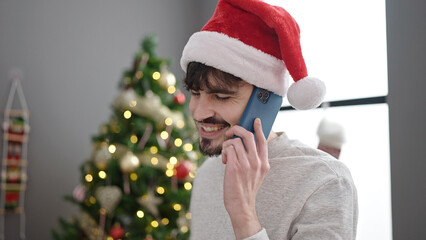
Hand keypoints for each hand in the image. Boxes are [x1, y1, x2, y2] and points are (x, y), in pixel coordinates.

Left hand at [222, 118, 269, 239]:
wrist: (241, 205)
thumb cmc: (246, 188)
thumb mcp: (257, 173)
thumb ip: (255, 159)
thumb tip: (244, 142)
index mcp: (264, 163)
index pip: (263, 141)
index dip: (259, 128)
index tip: (255, 120)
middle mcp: (256, 162)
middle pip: (248, 136)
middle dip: (237, 129)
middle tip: (231, 132)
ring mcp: (246, 165)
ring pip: (235, 142)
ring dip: (227, 145)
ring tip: (227, 155)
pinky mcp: (234, 167)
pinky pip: (228, 149)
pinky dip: (224, 152)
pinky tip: (224, 160)